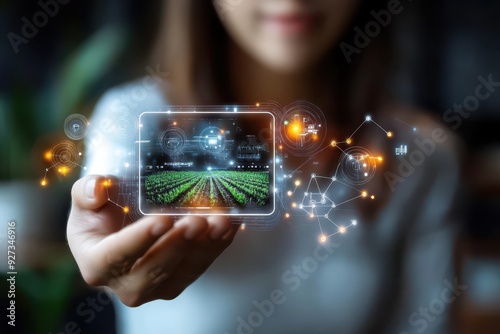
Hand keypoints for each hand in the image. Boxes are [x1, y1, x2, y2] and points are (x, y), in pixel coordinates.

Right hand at [67, 175, 237, 305]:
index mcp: (98, 265)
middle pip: (155, 268)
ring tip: (220, 222)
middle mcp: (125, 284)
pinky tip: (228, 226)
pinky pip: (201, 266)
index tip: (162, 219)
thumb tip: (97, 188)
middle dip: (179, 244)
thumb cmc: (100, 217)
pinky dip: (217, 246)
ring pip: (184, 270)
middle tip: (197, 220)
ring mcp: (155, 287)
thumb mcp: (86, 201)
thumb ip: (87, 192)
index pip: (118, 254)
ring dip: (205, 246)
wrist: (115, 235)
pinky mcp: (178, 281)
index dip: (140, 238)